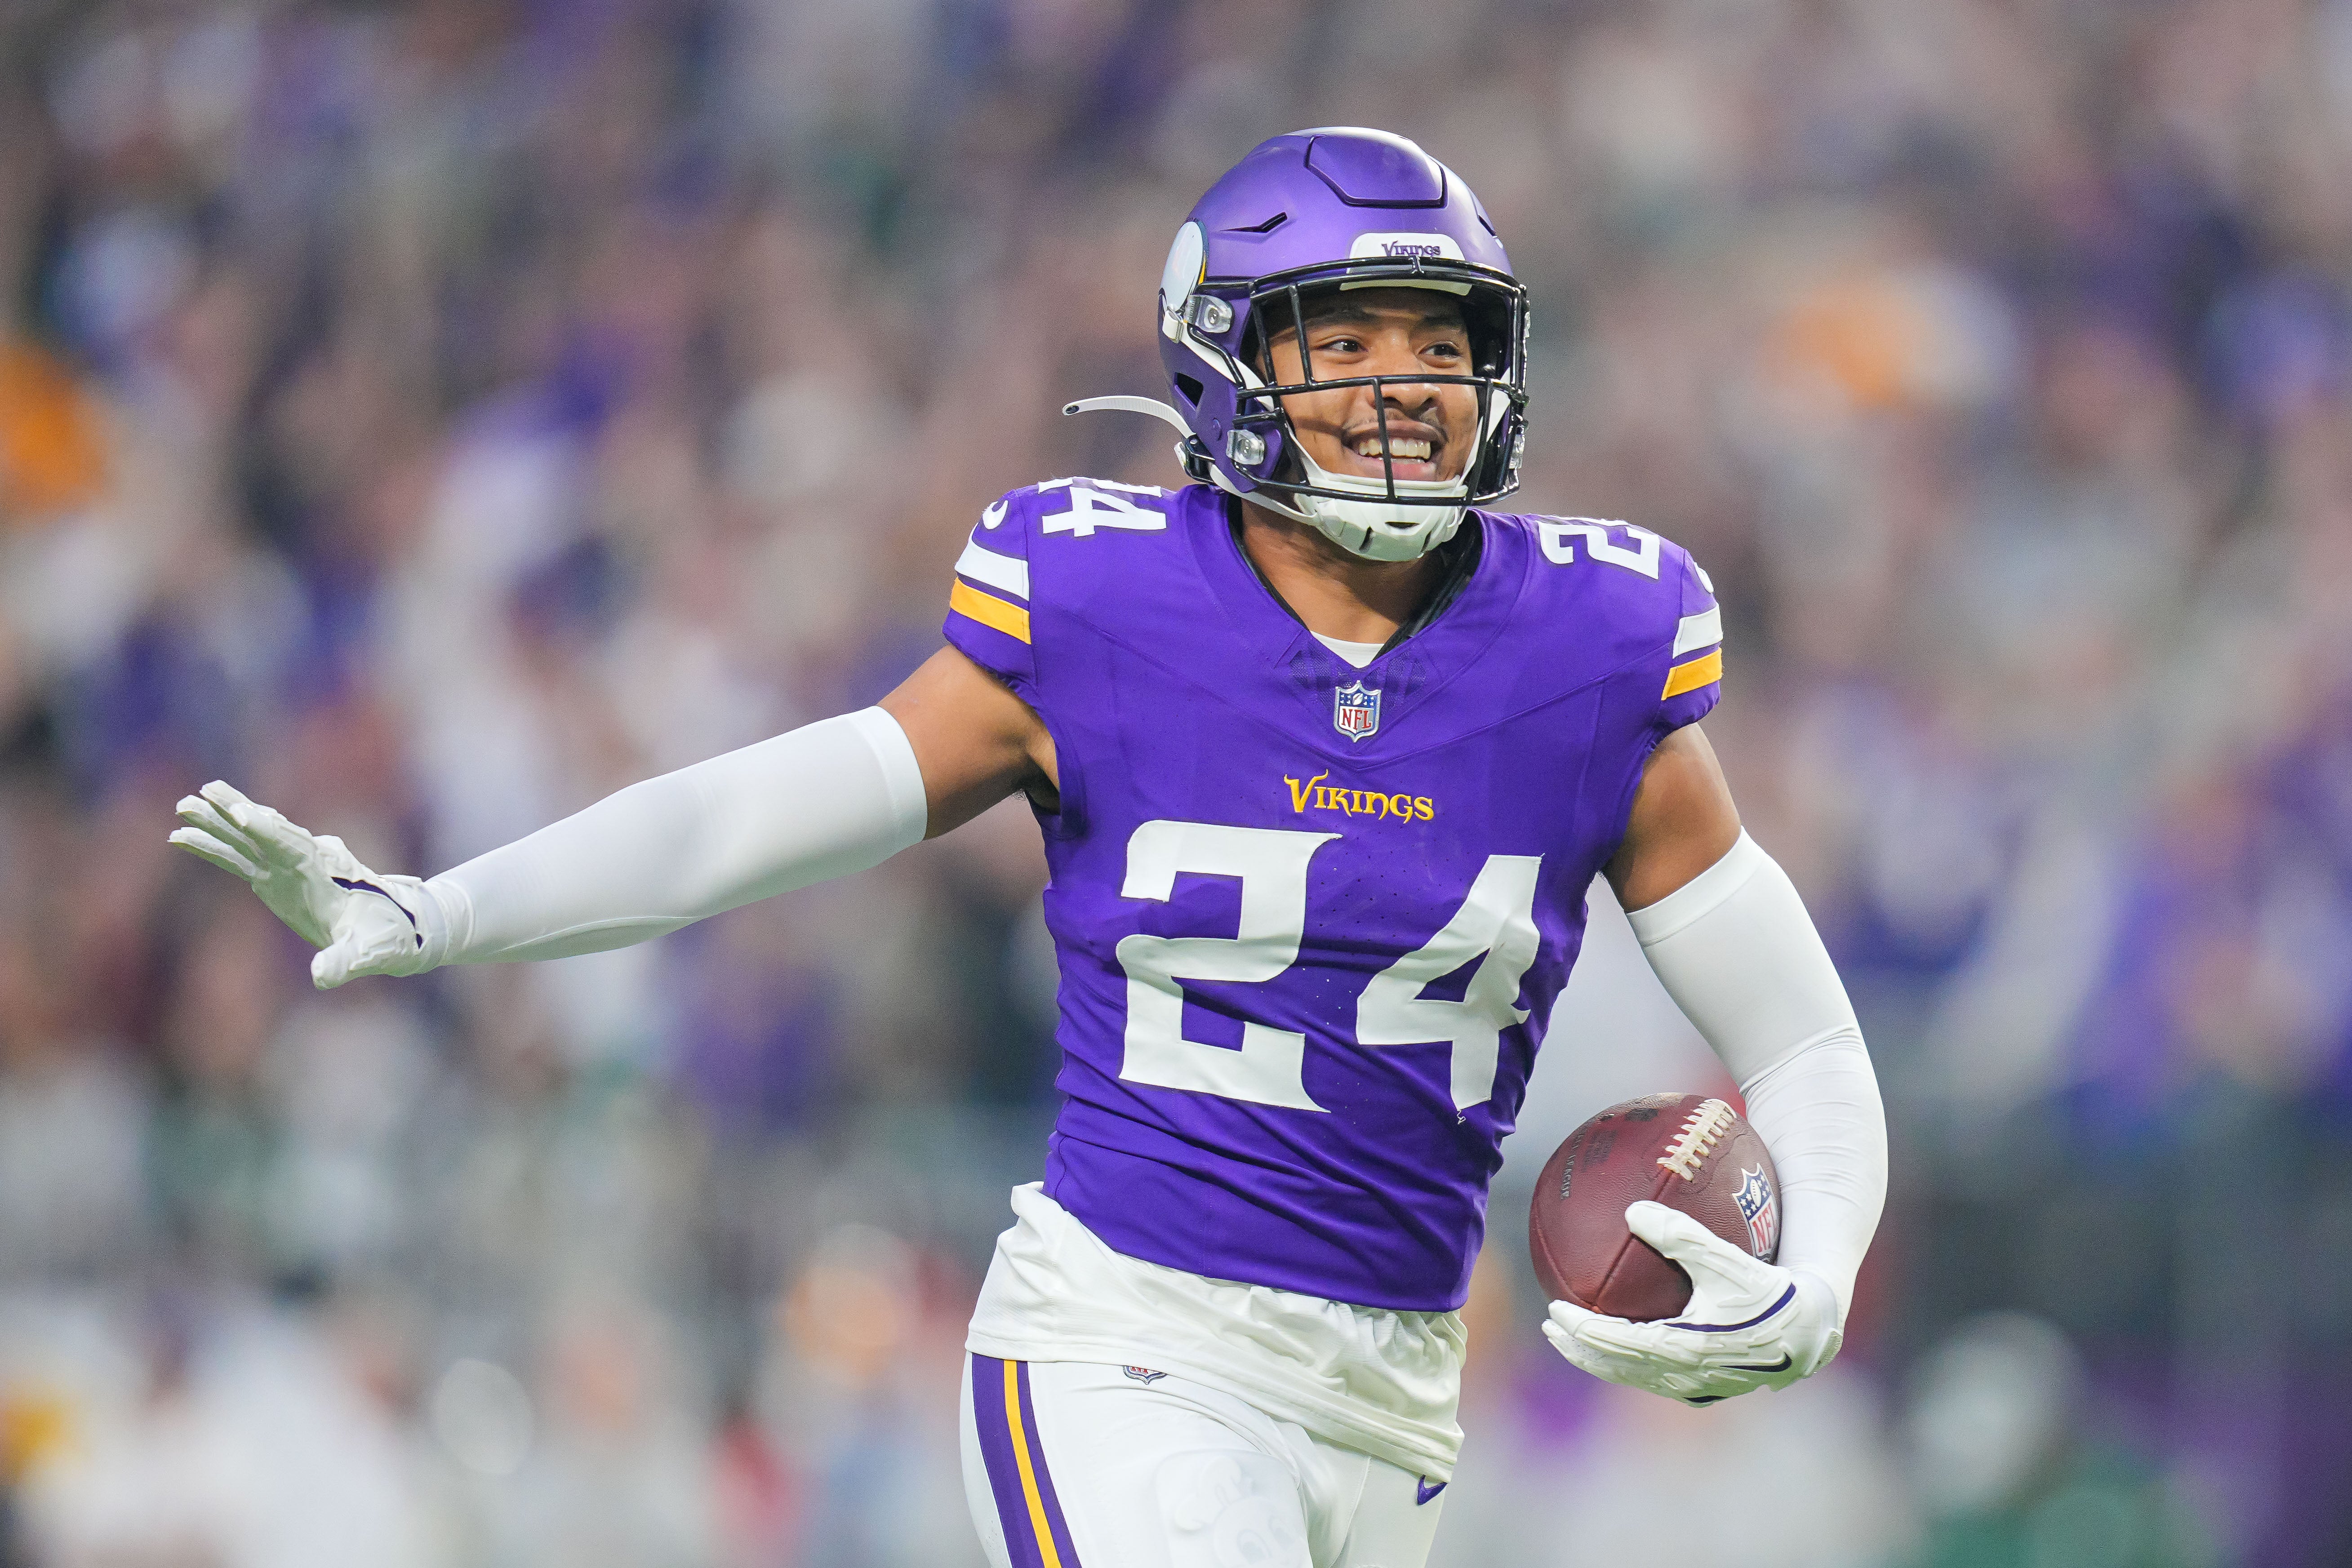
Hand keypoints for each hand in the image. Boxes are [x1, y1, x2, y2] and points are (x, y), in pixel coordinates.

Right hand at [170, 781, 442, 988]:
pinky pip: (237, 860)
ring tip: (183, 804)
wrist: (399, 930)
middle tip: (207, 789)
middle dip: (238, 810)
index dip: (268, 831)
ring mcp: (286, 870)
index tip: (242, 813)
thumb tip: (322, 978)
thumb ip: (347, 961)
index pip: (293, 845)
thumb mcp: (371, 952)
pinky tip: (178, 837)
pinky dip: (212, 848)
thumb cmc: (389, 938)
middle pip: (267, 830)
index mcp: (327, 872)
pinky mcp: (273, 881)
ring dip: (217, 823)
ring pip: (247, 839)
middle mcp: (305, 862)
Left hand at [1543, 1200, 1841, 1405]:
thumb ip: (1681, 1235)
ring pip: (1635, 1377)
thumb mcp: (1727, 1259)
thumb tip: (1632, 1210)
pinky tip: (1623, 1344)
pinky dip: (1630, 1363)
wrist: (1815, 1328)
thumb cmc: (1772, 1290)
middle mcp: (1687, 1376)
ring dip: (1602, 1360)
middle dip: (1580, 1349)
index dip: (1581, 1331)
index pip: (1617, 1343)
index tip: (1552, 1311)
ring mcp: (1698, 1386)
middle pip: (1618, 1368)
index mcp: (1685, 1349)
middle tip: (1550, 1327)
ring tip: (1574, 1339)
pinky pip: (1656, 1378)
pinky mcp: (1710, 1387)